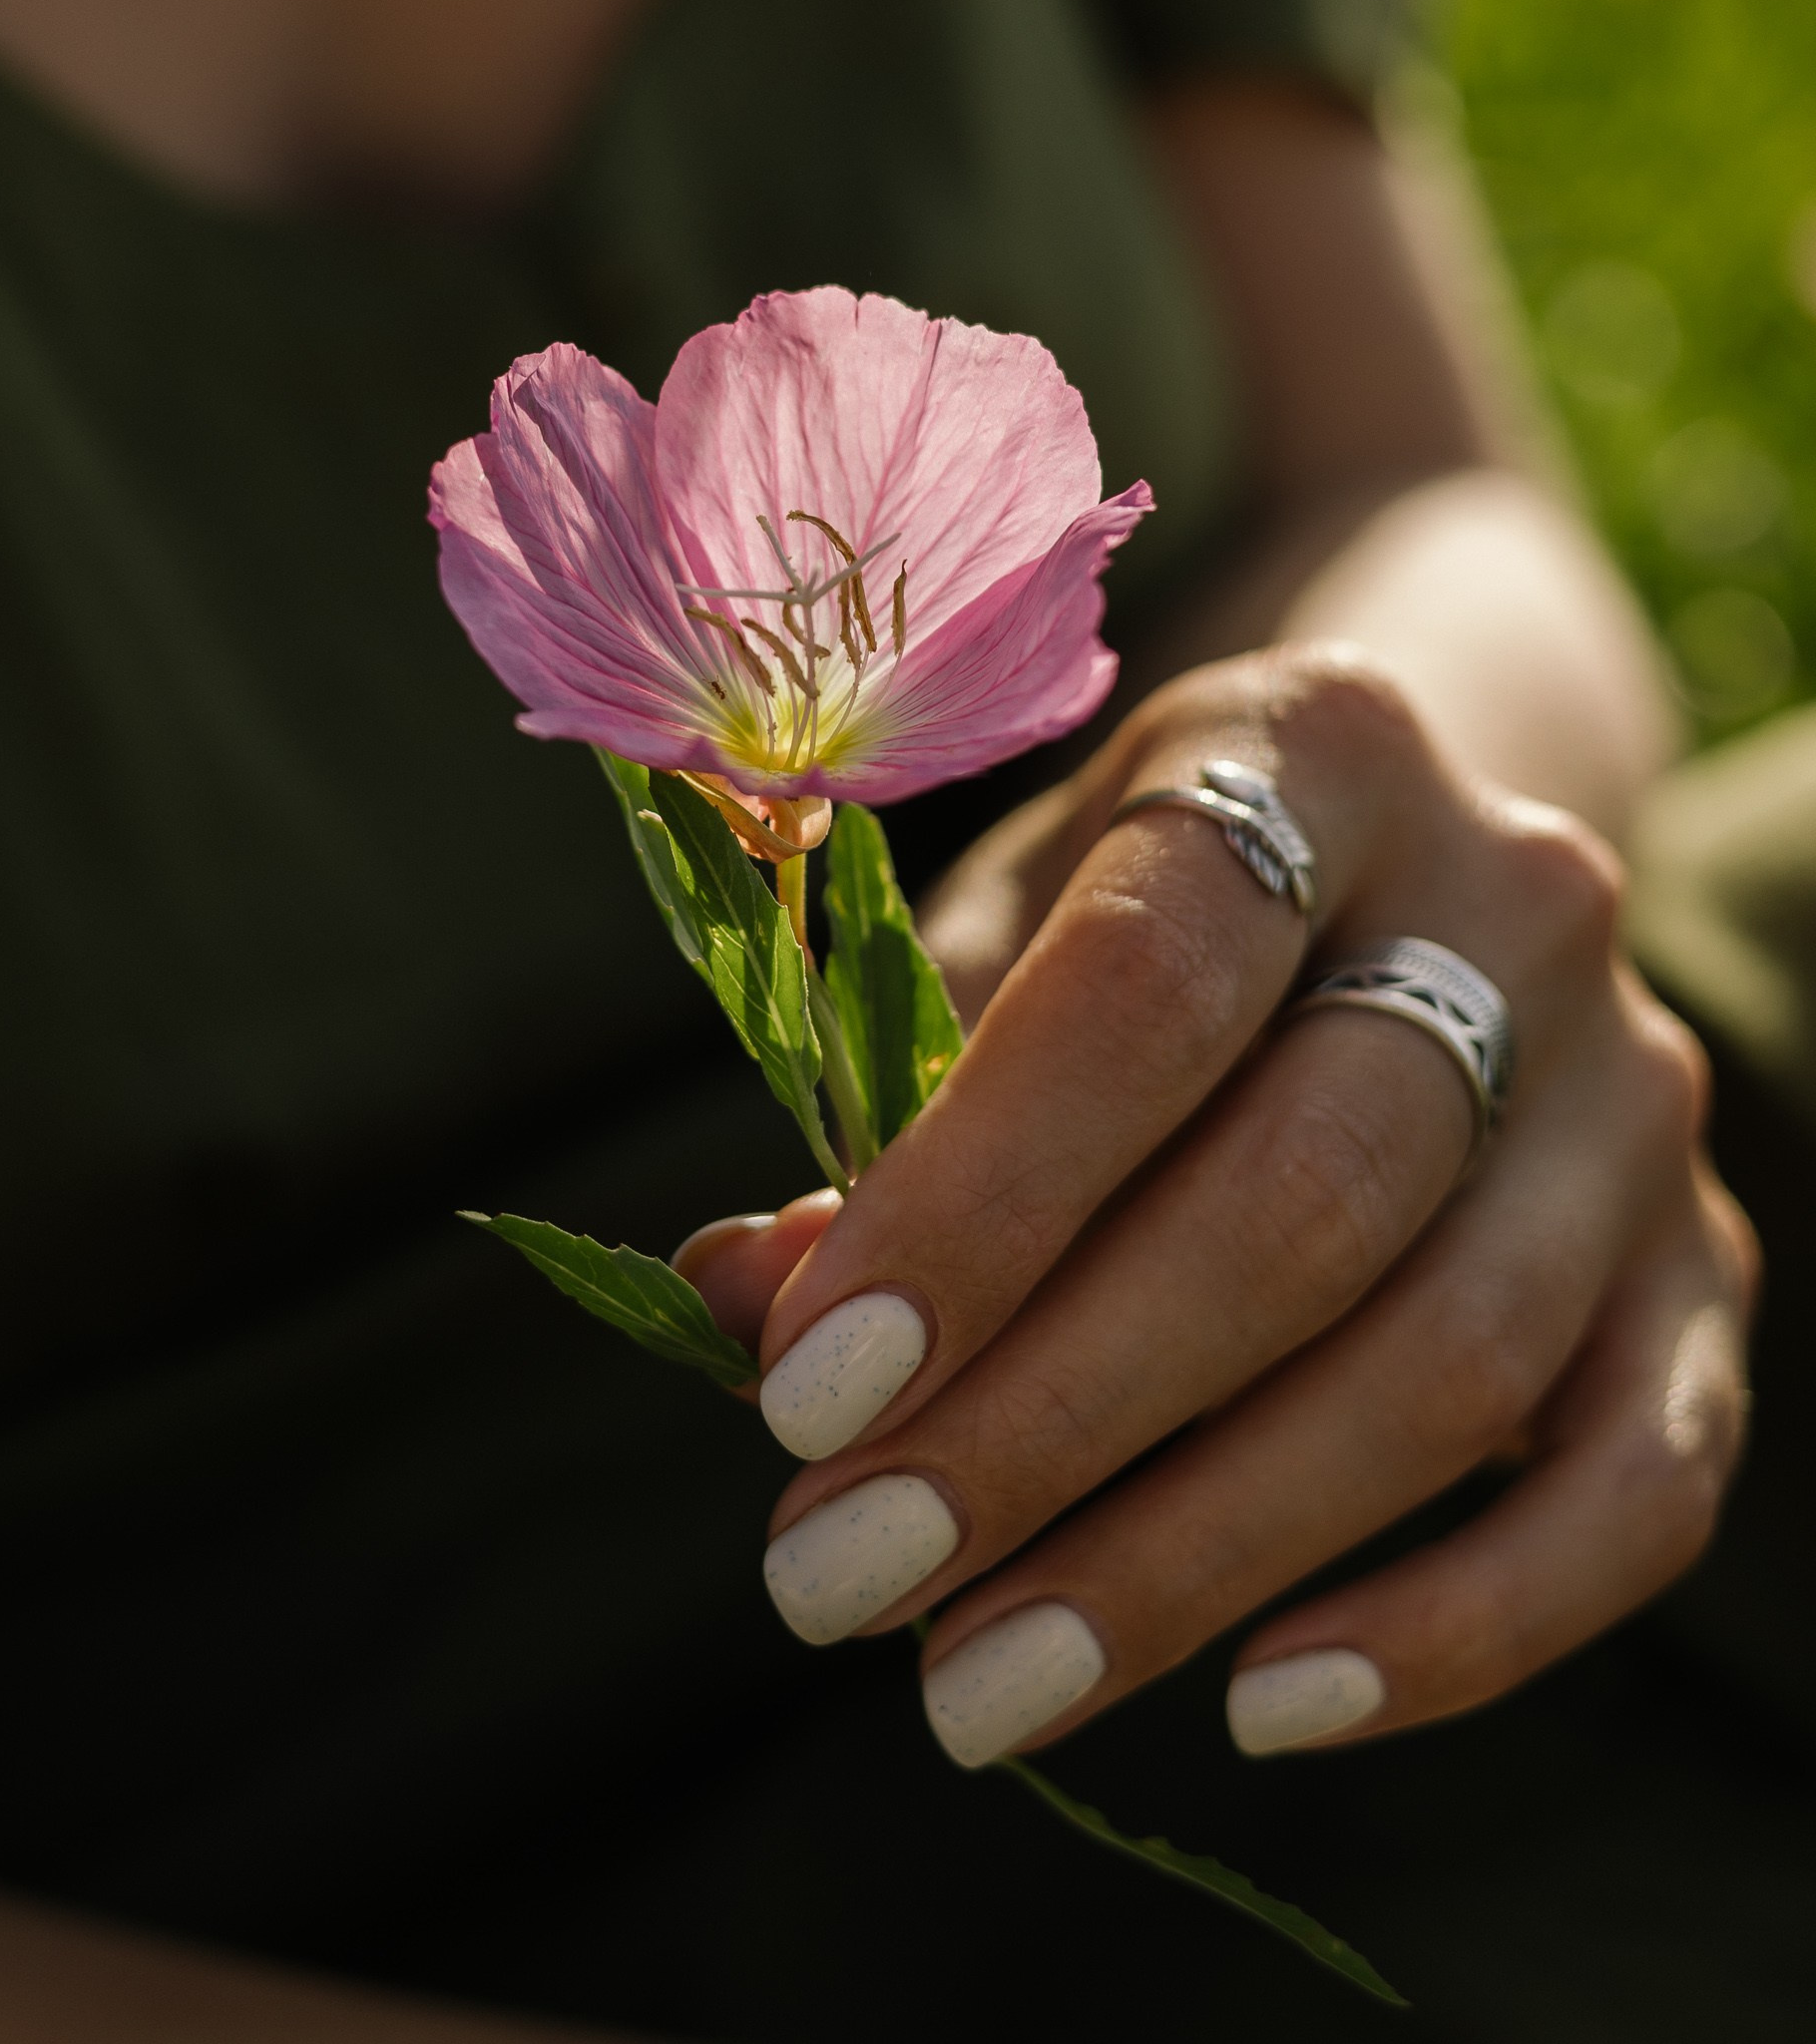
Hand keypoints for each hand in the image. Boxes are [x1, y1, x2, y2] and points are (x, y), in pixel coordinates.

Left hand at [678, 648, 1755, 1769]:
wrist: (1418, 876)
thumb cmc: (1154, 919)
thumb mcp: (1004, 932)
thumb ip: (886, 1098)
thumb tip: (745, 1296)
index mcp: (1311, 749)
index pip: (1148, 981)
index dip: (977, 1200)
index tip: (807, 1392)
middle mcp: (1513, 896)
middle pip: (1303, 1194)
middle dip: (1053, 1417)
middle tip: (843, 1572)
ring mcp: (1634, 1090)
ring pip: (1449, 1360)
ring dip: (1195, 1553)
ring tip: (980, 1679)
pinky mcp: (1709, 1268)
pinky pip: (1633, 1488)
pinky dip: (1459, 1625)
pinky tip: (1261, 1704)